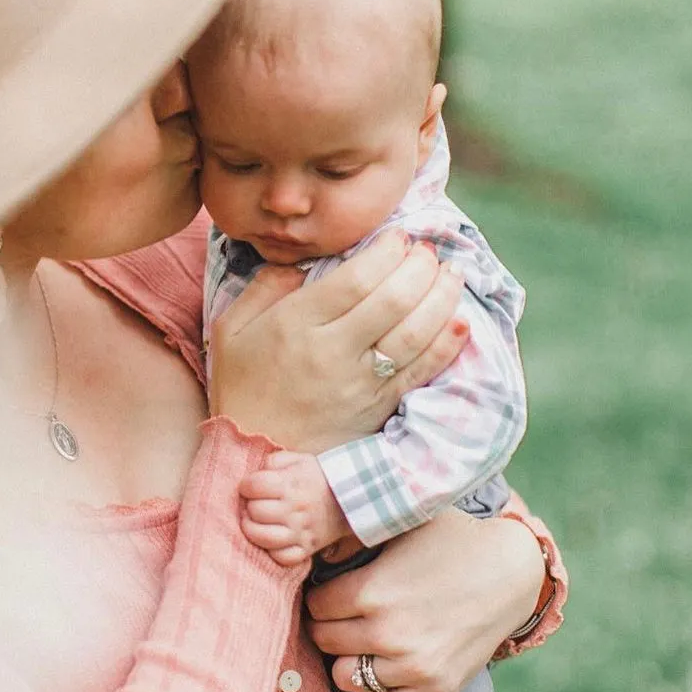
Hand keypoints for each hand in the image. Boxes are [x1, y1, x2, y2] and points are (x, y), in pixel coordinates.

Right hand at [209, 232, 466, 451]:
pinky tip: (460, 319)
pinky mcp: (379, 409)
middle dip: (420, 267)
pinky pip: (422, 371)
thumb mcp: (230, 328)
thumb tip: (302, 264)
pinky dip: (448, 344)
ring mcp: (360, 384)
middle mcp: (332, 352)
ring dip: (442, 297)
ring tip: (451, 273)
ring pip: (416, 332)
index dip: (386, 252)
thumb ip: (264, 287)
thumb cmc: (242, 385)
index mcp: (295, 325)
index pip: (355, 279)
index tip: (398, 237)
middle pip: (393, 300)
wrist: (252, 455)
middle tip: (427, 251)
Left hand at [238, 451, 348, 566]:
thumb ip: (273, 462)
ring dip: (253, 530)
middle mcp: (295, 509)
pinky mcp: (307, 549)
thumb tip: (253, 473)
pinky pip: (282, 558)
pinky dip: (273, 551)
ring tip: (256, 523)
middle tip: (254, 504)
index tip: (249, 487)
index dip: (246, 485)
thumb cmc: (317, 477)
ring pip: (263, 538)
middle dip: (249, 506)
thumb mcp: (297, 459)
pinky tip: (272, 540)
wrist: (351, 497)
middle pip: (255, 511)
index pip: (253, 486)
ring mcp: (301, 532)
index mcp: (291, 484)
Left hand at [305, 507, 543, 691]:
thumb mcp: (398, 525)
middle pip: (324, 641)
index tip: (332, 592)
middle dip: (329, 626)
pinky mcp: (437, 690)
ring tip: (362, 641)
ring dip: (347, 659)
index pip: (314, 606)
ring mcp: (413, 666)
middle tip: (345, 616)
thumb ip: (353, 540)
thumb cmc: (450, 540)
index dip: (320, 596)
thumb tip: (315, 550)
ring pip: (343, 677)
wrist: (510, 570)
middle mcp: (387, 632)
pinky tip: (379, 671)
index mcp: (371, 590)